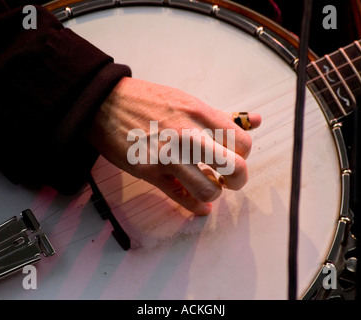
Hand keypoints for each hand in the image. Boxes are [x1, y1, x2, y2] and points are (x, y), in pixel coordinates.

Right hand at [88, 77, 260, 214]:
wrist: (105, 103)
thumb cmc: (148, 101)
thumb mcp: (187, 100)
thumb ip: (220, 115)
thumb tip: (256, 120)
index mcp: (200, 113)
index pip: (242, 142)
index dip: (242, 154)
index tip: (233, 157)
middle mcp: (188, 134)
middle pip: (235, 167)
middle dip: (238, 179)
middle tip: (230, 179)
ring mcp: (168, 155)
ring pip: (209, 189)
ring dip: (213, 193)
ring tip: (208, 186)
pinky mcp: (149, 172)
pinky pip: (181, 197)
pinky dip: (196, 206)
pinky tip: (199, 205)